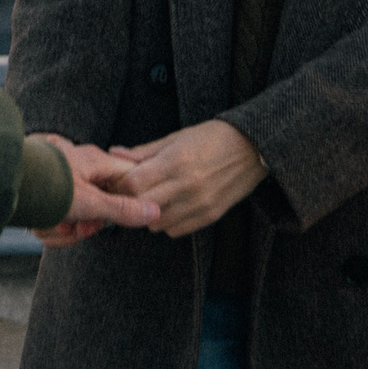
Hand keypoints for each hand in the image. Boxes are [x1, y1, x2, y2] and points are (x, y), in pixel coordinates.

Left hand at [30, 136, 160, 247]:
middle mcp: (77, 168)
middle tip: (78, 228)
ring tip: (52, 225)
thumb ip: (122, 209)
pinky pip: (53, 217)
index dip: (126, 203)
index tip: (114, 217)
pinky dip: (47, 227)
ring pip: (73, 216)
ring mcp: (59, 180)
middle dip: (86, 224)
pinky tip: (38, 225)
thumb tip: (154, 211)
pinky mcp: (41, 193)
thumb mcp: (89, 202)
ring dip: (63, 229)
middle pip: (98, 205)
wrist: (0, 184)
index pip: (127, 179)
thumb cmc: (44, 186)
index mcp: (94, 161)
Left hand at [109, 120, 267, 238]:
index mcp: (175, 161)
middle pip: (142, 204)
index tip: (119, 181)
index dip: (120, 183)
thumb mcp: (176, 137)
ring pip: (156, 223)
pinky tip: (172, 207)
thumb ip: (144, 151)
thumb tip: (114, 153)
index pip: (133, 183)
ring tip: (154, 199)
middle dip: (131, 200)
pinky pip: (176, 230)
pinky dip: (168, 222)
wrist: (253, 148)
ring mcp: (199, 204)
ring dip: (149, 213)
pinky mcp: (210, 216)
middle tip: (131, 193)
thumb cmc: (212, 138)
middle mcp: (186, 185)